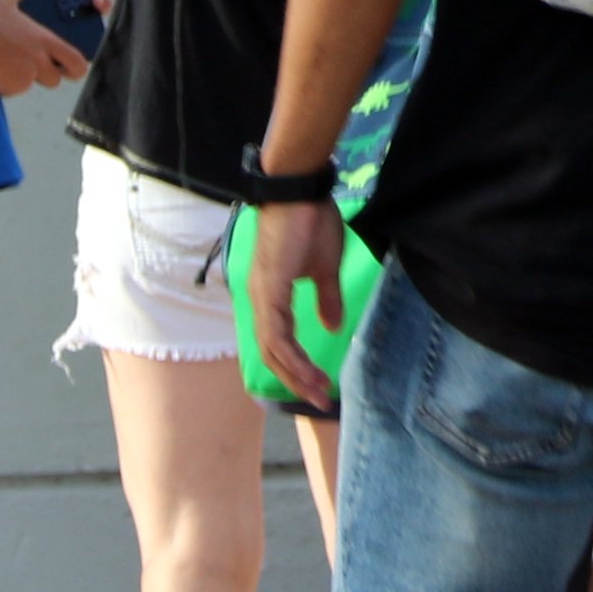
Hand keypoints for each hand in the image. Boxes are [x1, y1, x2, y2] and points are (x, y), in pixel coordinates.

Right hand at [0, 0, 93, 94]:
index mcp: (45, 41)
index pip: (77, 61)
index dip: (76, 66)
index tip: (69, 66)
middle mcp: (41, 60)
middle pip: (56, 79)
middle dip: (51, 77)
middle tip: (39, 72)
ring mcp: (27, 75)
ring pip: (31, 83)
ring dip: (23, 78)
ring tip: (6, 64)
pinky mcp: (12, 86)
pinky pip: (12, 89)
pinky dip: (5, 84)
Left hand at [245, 198, 344, 411]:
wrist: (301, 192)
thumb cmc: (312, 223)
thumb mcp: (325, 269)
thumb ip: (326, 300)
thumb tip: (332, 326)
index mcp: (271, 296)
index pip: (278, 343)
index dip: (297, 367)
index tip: (321, 384)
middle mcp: (260, 300)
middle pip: (271, 354)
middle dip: (297, 380)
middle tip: (321, 399)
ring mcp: (261, 296)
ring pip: (272, 349)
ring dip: (296, 374)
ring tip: (318, 390)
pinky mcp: (269, 289)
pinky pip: (276, 333)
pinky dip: (292, 355)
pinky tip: (309, 369)